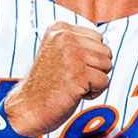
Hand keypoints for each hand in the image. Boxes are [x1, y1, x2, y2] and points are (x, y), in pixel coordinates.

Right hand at [4, 22, 112, 137]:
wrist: (29, 107)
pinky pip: (105, 82)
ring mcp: (72, 55)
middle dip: (95, 69)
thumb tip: (108, 48)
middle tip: (72, 78)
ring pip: (107, 66)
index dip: (90, 58)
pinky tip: (75, 93)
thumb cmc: (47, 84)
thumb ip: (80, 44)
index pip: (98, 38)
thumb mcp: (59, 53)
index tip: (69, 67)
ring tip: (73, 85)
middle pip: (106, 52)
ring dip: (94, 81)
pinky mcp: (78, 74)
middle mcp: (65, 38)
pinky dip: (94, 92)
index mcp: (60, 29)